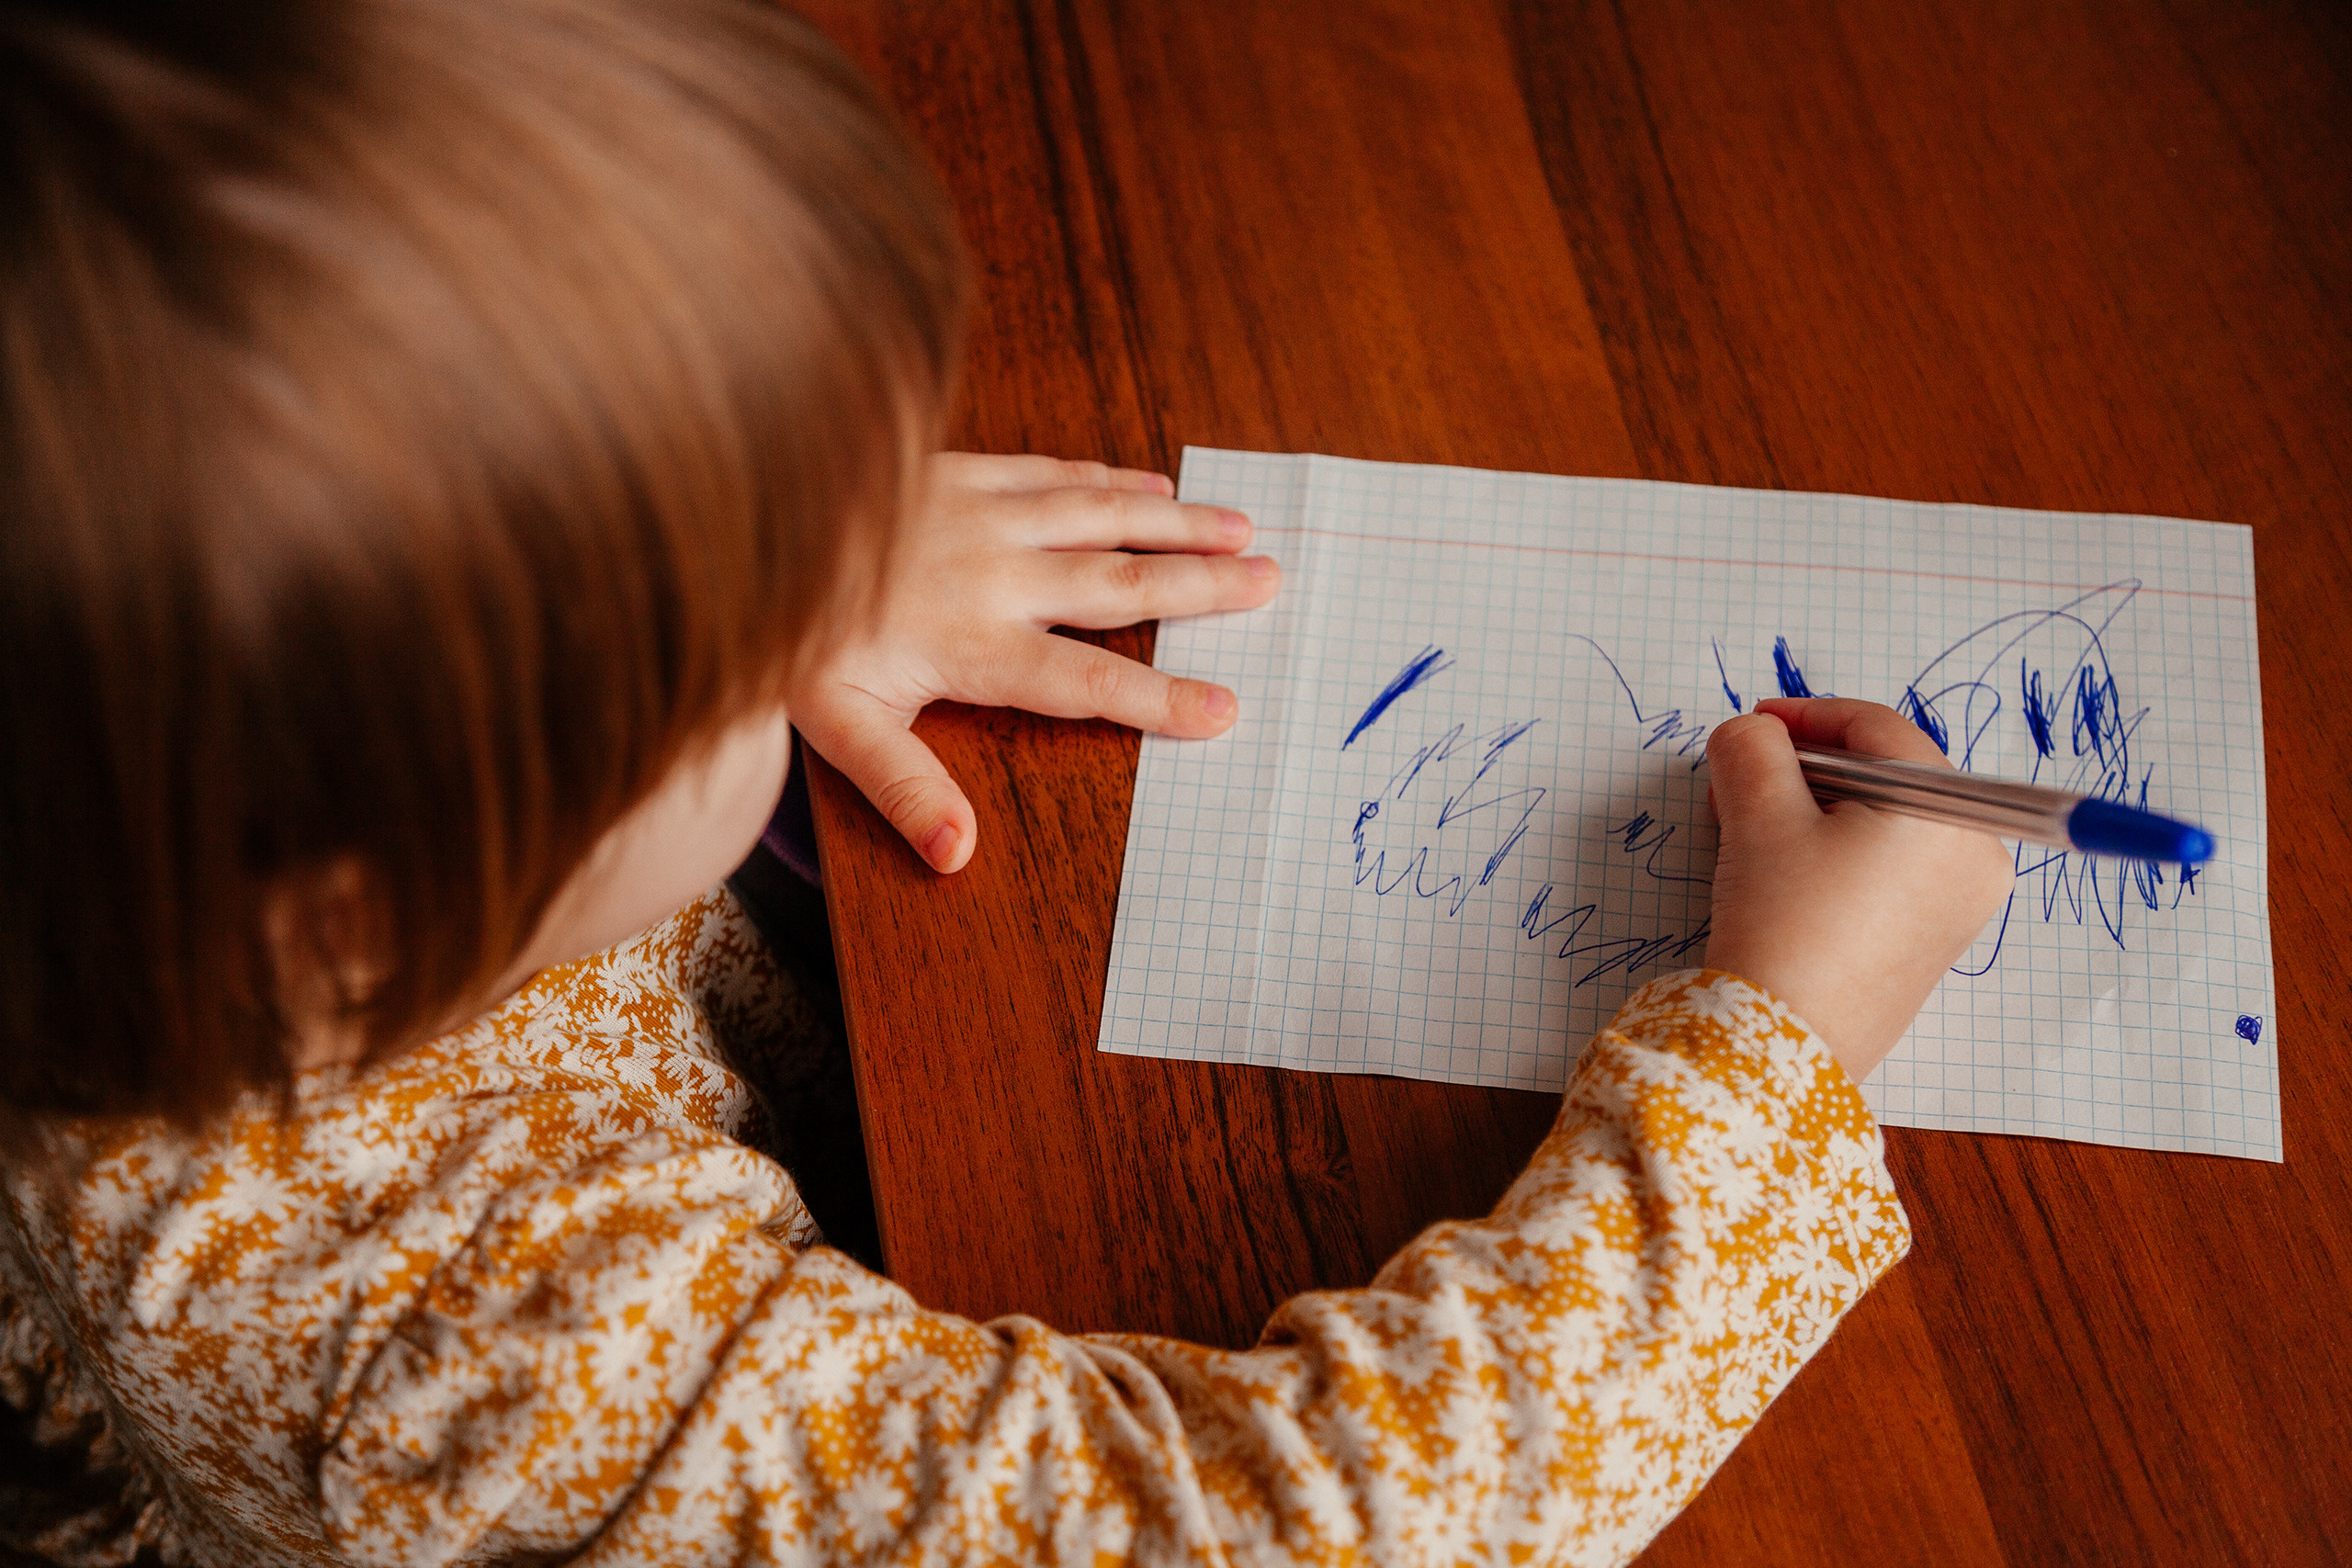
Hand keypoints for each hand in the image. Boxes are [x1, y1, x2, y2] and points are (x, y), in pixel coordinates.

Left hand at [789, 452, 1280, 871]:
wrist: (746, 516)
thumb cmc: (787, 631)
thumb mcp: (833, 726)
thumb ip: (901, 787)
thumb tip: (956, 852)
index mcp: (973, 644)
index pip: (1088, 682)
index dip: (1160, 698)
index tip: (1224, 710)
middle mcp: (995, 573)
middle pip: (1121, 586)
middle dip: (1202, 591)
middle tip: (1272, 585)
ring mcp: (983, 513)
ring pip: (1103, 516)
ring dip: (1179, 524)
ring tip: (1242, 528)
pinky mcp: (961, 470)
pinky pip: (1056, 472)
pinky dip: (1112, 479)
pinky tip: (1153, 484)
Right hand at [1702, 697, 2013, 1082]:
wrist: (1782, 1041)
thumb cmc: (1784, 924)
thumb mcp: (1756, 814)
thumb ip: (1752, 748)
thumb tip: (1752, 734)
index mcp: (1949, 814)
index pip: (1879, 731)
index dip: (1809, 716)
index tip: (1756, 722)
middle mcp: (1976, 856)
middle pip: (1888, 776)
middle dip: (1810, 769)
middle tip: (1747, 780)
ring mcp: (1962, 905)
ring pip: (1887, 823)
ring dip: (1820, 810)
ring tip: (1754, 828)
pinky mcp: (1935, 942)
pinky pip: (1892, 870)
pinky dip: (1842, 853)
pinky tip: (1787, 871)